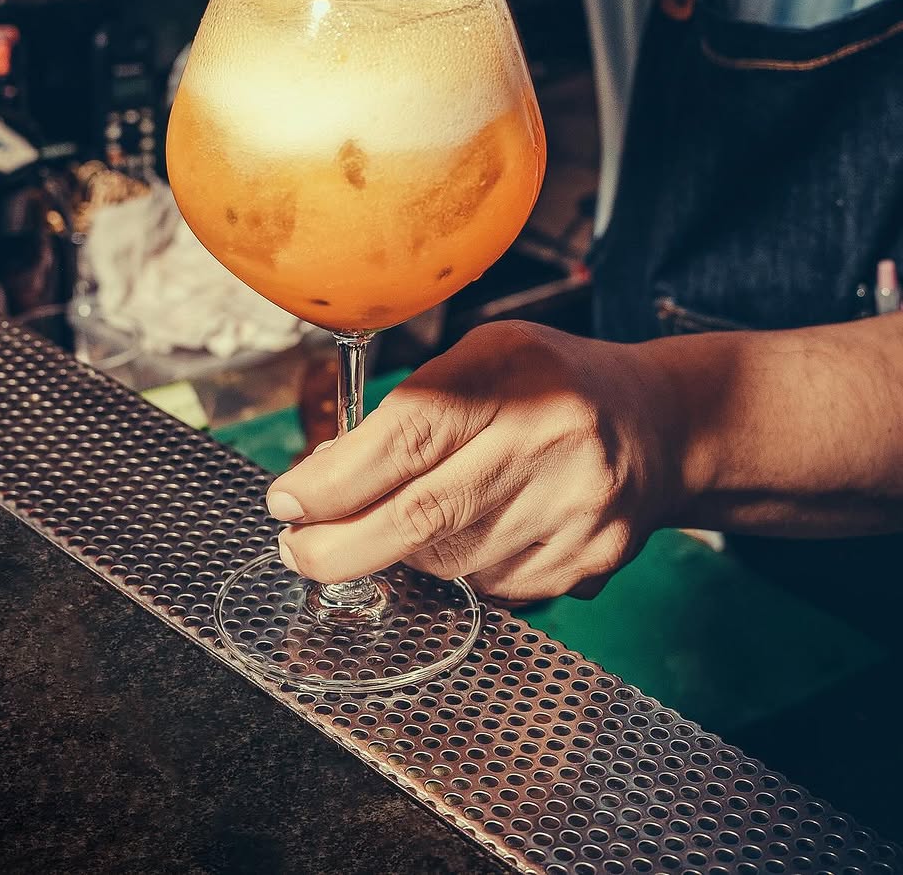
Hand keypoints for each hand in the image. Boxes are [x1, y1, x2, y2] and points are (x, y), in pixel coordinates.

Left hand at [266, 322, 685, 602]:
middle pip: (424, 518)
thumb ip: (406, 411)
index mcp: (517, 374)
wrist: (661, 426)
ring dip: (397, 554)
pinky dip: (454, 570)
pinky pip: (488, 588)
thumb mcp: (481, 358)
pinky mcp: (585, 564)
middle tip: (298, 550)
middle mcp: (552, 444)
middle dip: (342, 545)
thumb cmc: (551, 382)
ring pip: (448, 563)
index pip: (409, 436)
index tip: (287, 500)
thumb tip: (320, 478)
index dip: (336, 480)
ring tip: (388, 525)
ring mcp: (575, 512)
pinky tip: (467, 533)